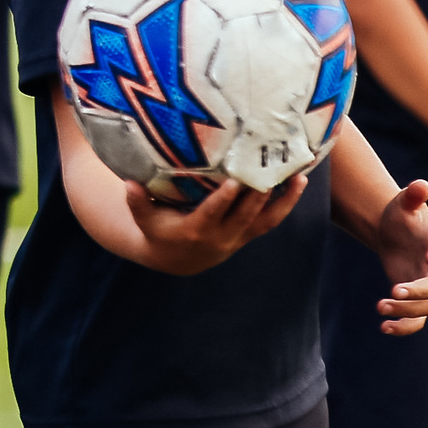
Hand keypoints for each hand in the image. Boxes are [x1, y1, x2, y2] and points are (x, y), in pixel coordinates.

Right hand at [123, 173, 307, 275]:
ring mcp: (238, 236)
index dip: (224, 199)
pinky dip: (286, 203)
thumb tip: (129, 182)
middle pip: (245, 214)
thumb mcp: (145, 219)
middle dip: (258, 193)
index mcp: (196, 230)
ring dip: (283, 199)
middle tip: (270, 168)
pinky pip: (271, 220)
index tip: (235, 182)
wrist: (178, 260)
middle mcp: (222, 236)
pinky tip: (298, 183)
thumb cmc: (158, 231)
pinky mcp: (248, 234)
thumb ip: (137, 202)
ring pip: (265, 219)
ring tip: (299, 177)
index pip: (213, 213)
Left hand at [367, 178, 427, 333]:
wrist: (393, 233)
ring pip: (426, 307)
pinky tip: (384, 327)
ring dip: (406, 310)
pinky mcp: (416, 299)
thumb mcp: (403, 203)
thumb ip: (412, 196)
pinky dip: (403, 326)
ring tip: (380, 306)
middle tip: (395, 290)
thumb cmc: (401, 215)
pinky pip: (416, 319)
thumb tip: (420, 185)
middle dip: (419, 291)